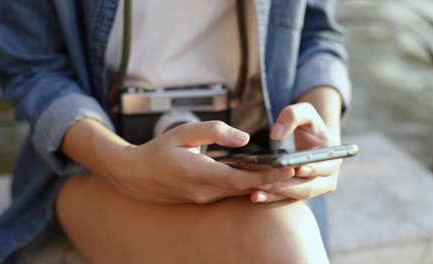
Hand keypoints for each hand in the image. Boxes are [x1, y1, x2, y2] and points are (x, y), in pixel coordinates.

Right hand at [110, 121, 293, 203]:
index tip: (287, 169)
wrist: (134, 175)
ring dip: (261, 184)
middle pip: (245, 188)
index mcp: (200, 173)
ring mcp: (203, 198)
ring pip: (238, 193)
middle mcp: (204, 191)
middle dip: (272, 181)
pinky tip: (259, 178)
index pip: (241, 177)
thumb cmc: (158, 151)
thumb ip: (215, 132)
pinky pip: (228, 194)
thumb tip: (244, 138)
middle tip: (297, 171)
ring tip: (284, 174)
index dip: (266, 175)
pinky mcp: (201, 199)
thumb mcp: (183, 132)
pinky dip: (246, 186)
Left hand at [250, 103, 341, 202]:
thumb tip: (276, 135)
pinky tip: (255, 196)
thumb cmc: (308, 125)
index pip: (325, 168)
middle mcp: (326, 179)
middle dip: (288, 186)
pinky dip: (270, 198)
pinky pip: (284, 199)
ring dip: (276, 195)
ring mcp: (312, 190)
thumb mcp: (304, 112)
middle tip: (268, 182)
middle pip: (308, 187)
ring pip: (295, 196)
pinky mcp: (296, 195)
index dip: (313, 169)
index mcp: (333, 160)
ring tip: (257, 191)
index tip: (297, 168)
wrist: (307, 140)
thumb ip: (292, 116)